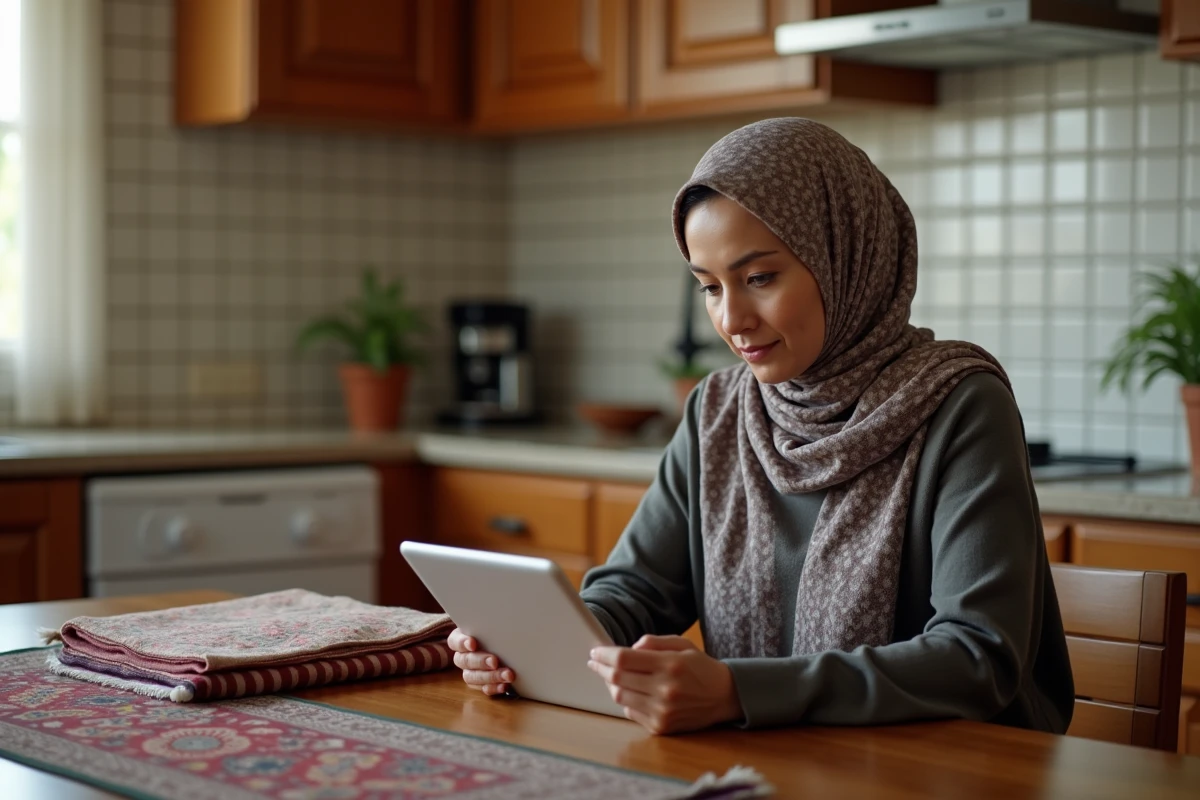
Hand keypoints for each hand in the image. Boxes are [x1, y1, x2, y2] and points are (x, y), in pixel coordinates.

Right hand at [447, 628, 514, 696]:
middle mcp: (462, 657)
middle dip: (480, 662)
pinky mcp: (480, 684)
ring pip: (472, 677)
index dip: (462, 643)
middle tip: (495, 661)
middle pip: (465, 661)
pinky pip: (483, 689)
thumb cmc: (493, 631)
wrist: (501, 642)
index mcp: (460, 639)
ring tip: (507, 675)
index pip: (455, 641)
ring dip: (490, 677)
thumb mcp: (490, 625)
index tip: (473, 643)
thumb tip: (503, 621)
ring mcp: (469, 671)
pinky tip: (504, 686)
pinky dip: (493, 688)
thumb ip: (490, 626)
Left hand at [587, 634, 741, 734]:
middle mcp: (665, 690)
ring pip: (620, 697)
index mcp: (670, 665)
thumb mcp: (682, 644)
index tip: (596, 651)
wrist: (724, 696)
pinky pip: (630, 712)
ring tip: (610, 675)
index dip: (605, 655)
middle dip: (601, 668)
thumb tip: (628, 647)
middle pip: (618, 679)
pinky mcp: (661, 727)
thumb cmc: (700, 666)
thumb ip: (653, 642)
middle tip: (595, 662)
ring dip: (610, 685)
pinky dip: (626, 699)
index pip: (624, 659)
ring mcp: (662, 711)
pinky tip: (629, 690)